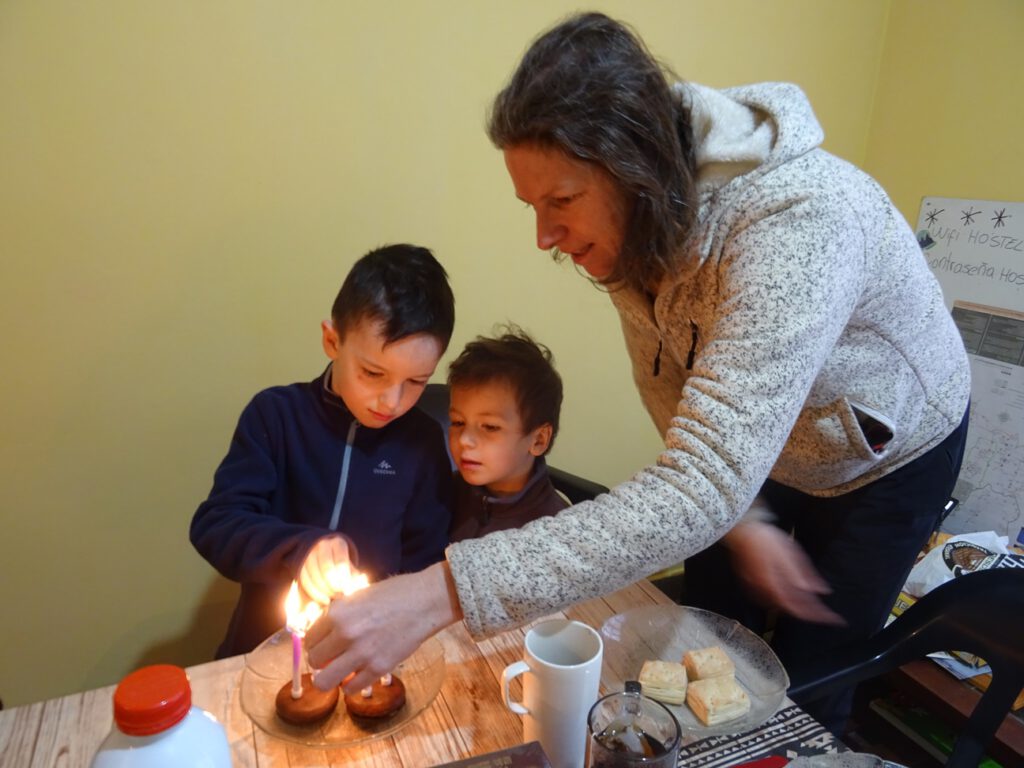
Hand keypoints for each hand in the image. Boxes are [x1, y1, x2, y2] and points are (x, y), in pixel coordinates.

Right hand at [298, 536, 351, 605]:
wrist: (323, 554)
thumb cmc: (341, 563)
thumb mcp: (350, 566)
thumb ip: (355, 576)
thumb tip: (363, 582)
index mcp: (338, 543)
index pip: (341, 562)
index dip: (344, 579)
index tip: (347, 592)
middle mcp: (322, 544)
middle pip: (326, 567)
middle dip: (333, 585)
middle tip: (340, 596)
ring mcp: (309, 552)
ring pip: (314, 573)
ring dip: (324, 590)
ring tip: (333, 599)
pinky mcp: (299, 562)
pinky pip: (304, 579)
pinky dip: (314, 592)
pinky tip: (323, 599)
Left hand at [305, 561, 461, 692]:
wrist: (426, 601)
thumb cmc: (394, 593)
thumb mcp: (358, 596)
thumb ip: (339, 615)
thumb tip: (324, 634)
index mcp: (338, 613)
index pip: (309, 638)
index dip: (315, 643)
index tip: (322, 645)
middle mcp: (345, 634)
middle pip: (313, 660)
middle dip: (320, 661)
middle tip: (331, 658)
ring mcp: (362, 653)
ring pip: (325, 681)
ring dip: (330, 678)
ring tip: (339, 672)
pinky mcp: (379, 668)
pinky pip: (352, 688)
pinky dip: (351, 685)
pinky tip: (357, 676)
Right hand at [723, 521, 844, 624]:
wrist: (740, 532)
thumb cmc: (766, 540)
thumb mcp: (789, 554)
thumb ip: (803, 575)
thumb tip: (821, 591)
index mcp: (776, 586)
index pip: (801, 608)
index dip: (819, 615)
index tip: (835, 619)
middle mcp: (765, 594)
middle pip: (791, 609)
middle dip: (810, 612)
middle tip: (826, 613)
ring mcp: (756, 591)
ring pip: (780, 606)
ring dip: (797, 608)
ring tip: (812, 607)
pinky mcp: (750, 586)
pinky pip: (769, 600)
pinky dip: (783, 602)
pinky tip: (789, 597)